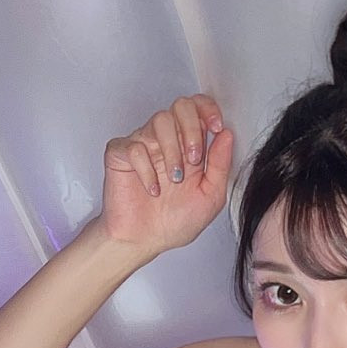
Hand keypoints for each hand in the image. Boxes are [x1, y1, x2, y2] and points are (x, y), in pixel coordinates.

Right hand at [97, 93, 233, 259]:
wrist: (144, 242)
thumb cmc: (174, 222)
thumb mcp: (209, 198)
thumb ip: (220, 166)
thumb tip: (226, 134)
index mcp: (189, 145)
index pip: (199, 108)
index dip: (209, 109)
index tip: (216, 128)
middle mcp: (167, 139)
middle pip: (181, 105)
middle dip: (192, 129)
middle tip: (194, 160)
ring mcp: (143, 144)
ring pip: (160, 120)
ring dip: (172, 150)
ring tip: (173, 180)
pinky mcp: (120, 154)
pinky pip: (135, 147)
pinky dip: (147, 170)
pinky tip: (153, 190)